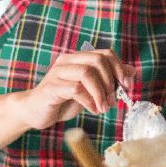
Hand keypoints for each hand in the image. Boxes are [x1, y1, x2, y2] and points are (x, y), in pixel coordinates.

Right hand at [20, 46, 135, 130]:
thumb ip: (108, 81)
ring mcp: (57, 73)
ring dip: (100, 93)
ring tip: (103, 108)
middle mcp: (67, 61)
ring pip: (87, 73)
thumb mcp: (90, 91)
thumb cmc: (63, 101)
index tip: (126, 86)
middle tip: (113, 100)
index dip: (119, 68)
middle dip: (110, 81)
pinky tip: (92, 110)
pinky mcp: (51, 88)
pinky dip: (89, 101)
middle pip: (97, 60)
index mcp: (78, 59)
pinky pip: (75, 89)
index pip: (105, 53)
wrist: (34, 112)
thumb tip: (131, 72)